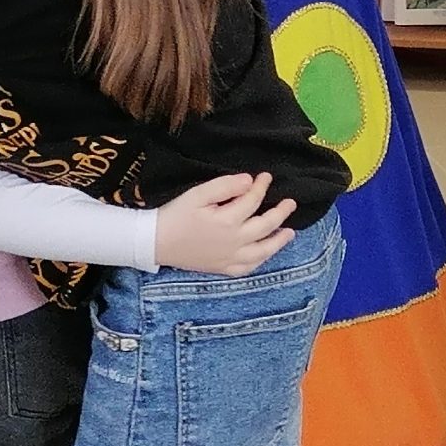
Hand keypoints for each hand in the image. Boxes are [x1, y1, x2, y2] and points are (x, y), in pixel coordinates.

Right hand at [155, 172, 296, 275]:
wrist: (155, 242)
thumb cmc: (176, 215)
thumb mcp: (198, 194)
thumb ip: (225, 186)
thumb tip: (249, 181)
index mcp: (228, 221)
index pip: (253, 201)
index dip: (262, 186)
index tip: (266, 177)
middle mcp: (234, 242)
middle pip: (265, 226)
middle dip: (280, 213)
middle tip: (290, 202)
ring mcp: (230, 258)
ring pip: (262, 252)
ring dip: (278, 241)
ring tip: (290, 232)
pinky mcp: (222, 268)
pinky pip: (248, 268)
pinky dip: (261, 261)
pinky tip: (266, 254)